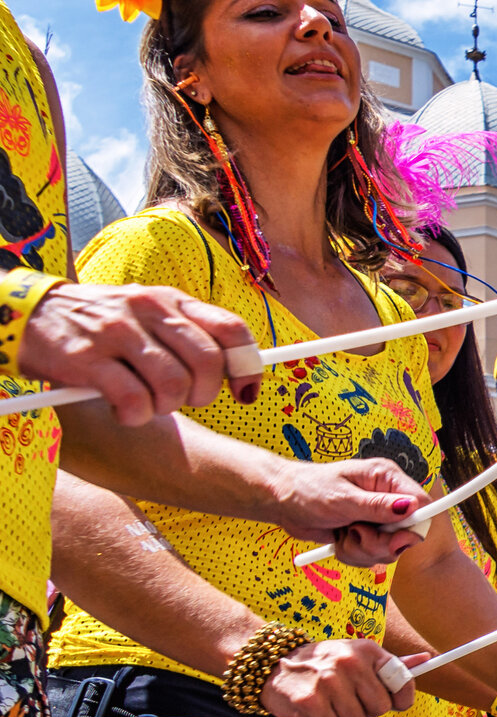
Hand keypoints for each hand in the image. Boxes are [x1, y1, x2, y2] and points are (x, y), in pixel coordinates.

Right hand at [17, 283, 262, 423]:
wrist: (29, 313)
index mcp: (171, 300)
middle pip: (208, 363)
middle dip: (203, 394)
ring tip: (145, 403)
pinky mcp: (88, 360)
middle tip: (181, 400)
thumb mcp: (148, 314)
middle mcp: (149, 310)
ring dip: (165, 407)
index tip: (245, 392)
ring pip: (173, 385)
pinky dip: (135, 416)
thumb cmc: (101, 323)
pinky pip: (134, 401)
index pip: (231, 329)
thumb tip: (236, 370)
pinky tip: (122, 410)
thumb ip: (188, 333)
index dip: (248, 367)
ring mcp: (118, 333)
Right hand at [260, 638, 411, 716]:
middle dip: (366, 710)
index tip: (392, 702)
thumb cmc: (323, 664)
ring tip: (329, 703)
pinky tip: (316, 711)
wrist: (274, 665)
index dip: (401, 698)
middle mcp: (350, 662)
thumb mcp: (357, 655)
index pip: (403, 681)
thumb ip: (392, 663)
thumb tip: (426, 660)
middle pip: (381, 708)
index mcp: (367, 650)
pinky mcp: (310, 700)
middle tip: (347, 700)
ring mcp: (329, 680)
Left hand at [274, 458, 431, 567]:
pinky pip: (373, 555)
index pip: (421, 505)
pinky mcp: (367, 533)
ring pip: (389, 549)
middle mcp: (388, 497)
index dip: (412, 527)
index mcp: (387, 479)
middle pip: (407, 534)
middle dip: (379, 543)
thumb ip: (379, 506)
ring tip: (342, 535)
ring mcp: (378, 517)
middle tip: (355, 534)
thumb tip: (412, 506)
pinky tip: (339, 541)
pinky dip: (354, 554)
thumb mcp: (343, 499)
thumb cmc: (307, 490)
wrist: (281, 501)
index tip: (393, 540)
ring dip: (362, 550)